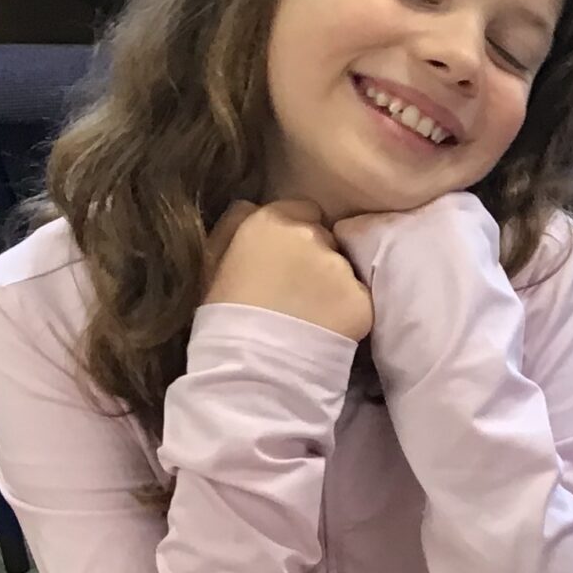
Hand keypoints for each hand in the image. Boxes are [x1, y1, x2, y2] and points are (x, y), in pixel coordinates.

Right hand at [205, 200, 371, 341]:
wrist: (252, 366)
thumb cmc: (222, 314)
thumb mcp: (212, 258)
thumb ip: (236, 223)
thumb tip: (252, 206)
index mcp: (271, 221)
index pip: (303, 210)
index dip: (296, 235)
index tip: (287, 260)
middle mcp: (310, 235)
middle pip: (325, 238)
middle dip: (315, 258)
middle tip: (297, 290)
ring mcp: (339, 267)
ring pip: (344, 269)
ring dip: (333, 285)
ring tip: (311, 314)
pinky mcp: (360, 299)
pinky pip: (359, 299)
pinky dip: (348, 311)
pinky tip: (327, 329)